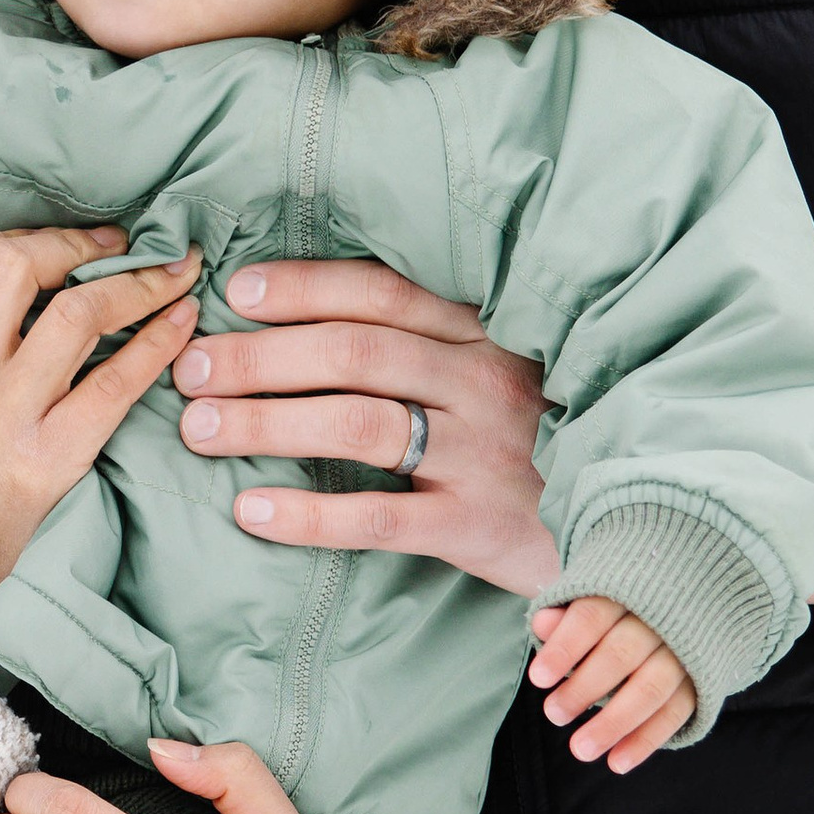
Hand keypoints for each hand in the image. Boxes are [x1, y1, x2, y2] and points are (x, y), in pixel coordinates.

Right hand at [0, 227, 199, 640]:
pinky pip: (113, 385)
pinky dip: (159, 343)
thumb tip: (11, 275)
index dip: (17, 232)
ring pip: (72, 314)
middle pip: (12, 263)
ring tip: (174, 274)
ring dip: (137, 282)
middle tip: (120, 247)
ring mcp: (2, 418)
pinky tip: (185, 322)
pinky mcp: (45, 464)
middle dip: (76, 242)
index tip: (61, 242)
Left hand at [170, 257, 555, 588]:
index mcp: (482, 335)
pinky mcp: (476, 525)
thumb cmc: (535, 441)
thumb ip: (428, 343)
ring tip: (199, 429)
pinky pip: (377, 517)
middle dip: (260, 356)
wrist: (622, 527)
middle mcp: (482, 382)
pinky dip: (307, 514)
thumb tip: (310, 321)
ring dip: (267, 421)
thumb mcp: (498, 373)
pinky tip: (250, 510)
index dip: (303, 286)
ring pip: (356, 423)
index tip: (236, 291)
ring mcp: (481, 454)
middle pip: (353, 352)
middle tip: (190, 369)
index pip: (380, 293)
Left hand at [526, 596, 694, 770]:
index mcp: (628, 589)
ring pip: (651, 689)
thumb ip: (566, 612)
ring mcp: (686, 650)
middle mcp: (661, 618)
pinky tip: (617, 763)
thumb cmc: (623, 602)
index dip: (565, 647)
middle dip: (585, 688)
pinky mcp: (702, 678)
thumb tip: (540, 625)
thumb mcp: (594, 594)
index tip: (539, 679)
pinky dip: (646, 741)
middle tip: (554, 714)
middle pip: (621, 654)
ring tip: (580, 749)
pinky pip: (676, 713)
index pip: (592, 616)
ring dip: (614, 724)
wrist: (692, 596)